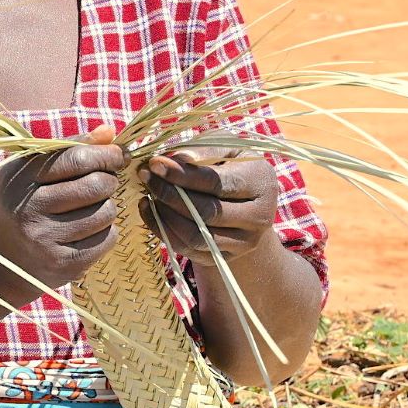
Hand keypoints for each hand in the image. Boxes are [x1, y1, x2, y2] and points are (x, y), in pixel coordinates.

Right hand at [0, 125, 124, 286]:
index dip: (106, 154)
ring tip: (91, 208)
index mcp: (19, 179)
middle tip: (105, 182)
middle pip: (95, 185)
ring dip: (107, 207)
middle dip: (109, 180)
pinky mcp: (63, 264)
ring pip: (105, 213)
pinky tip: (90, 230)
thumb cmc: (21, 204)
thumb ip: (68, 148)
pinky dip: (107, 231)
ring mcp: (45, 240)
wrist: (0, 260)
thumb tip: (109, 132)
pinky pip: (107, 239)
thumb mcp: (31, 172)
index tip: (119, 155)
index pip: (76, 159)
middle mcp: (28, 209)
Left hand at [147, 144, 280, 261]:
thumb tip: (176, 158)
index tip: (155, 163)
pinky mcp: (225, 257)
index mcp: (262, 183)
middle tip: (145, 176)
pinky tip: (149, 209)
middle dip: (170, 193)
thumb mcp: (223, 150)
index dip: (183, 174)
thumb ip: (202, 150)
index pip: (218, 183)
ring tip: (148, 192)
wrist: (243, 202)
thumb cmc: (229, 166)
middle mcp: (260, 216)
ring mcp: (244, 242)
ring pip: (196, 235)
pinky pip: (188, 249)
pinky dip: (162, 229)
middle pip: (207, 211)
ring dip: (164, 214)